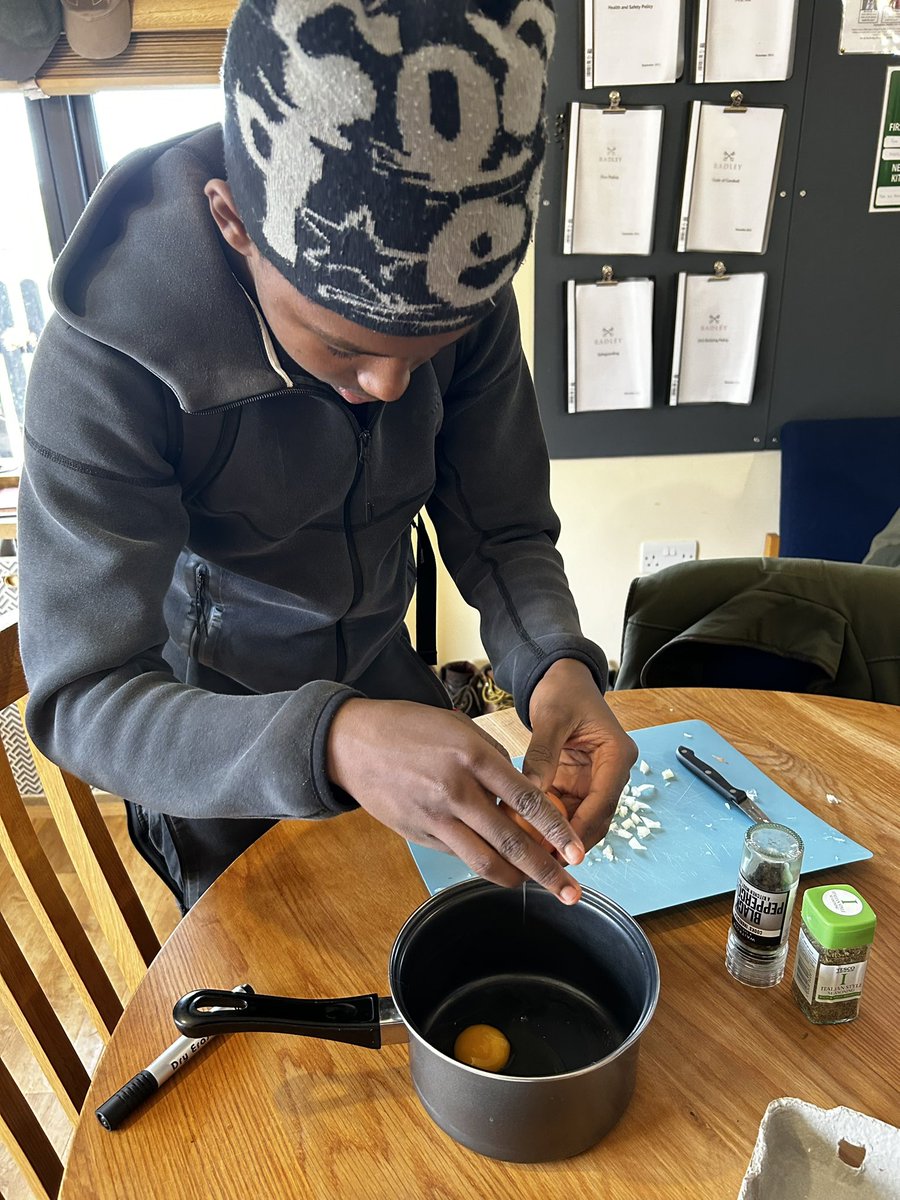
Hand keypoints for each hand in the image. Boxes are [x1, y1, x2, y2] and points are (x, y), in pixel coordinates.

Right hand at [326, 699, 585, 902]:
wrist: (352, 743)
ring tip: (540, 887)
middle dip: (546, 871)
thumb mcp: (458, 728)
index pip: (526, 799)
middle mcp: (456, 791)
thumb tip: (521, 796)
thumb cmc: (410, 728)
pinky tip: (502, 868)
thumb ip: (492, 761)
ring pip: (484, 861)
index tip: (579, 850)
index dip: (556, 829)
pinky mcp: (420, 835)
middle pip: (510, 842)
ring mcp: (435, 817)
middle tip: (573, 892)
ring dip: (517, 879)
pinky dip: (485, 864)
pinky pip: (460, 856)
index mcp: (472, 756)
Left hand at [524, 660, 637, 853]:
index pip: (604, 800)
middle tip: (543, 860)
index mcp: (617, 753)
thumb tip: (528, 793)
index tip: (565, 850)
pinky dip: (548, 823)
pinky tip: (528, 833)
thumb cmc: (563, 690)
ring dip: (559, 836)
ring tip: (532, 854)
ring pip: (581, 820)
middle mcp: (611, 771)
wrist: (561, 678)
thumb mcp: (551, 718)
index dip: (584, 828)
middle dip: (572, 840)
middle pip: (597, 817)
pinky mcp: (577, 783)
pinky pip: (565, 810)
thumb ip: (542, 756)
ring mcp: (594, 779)